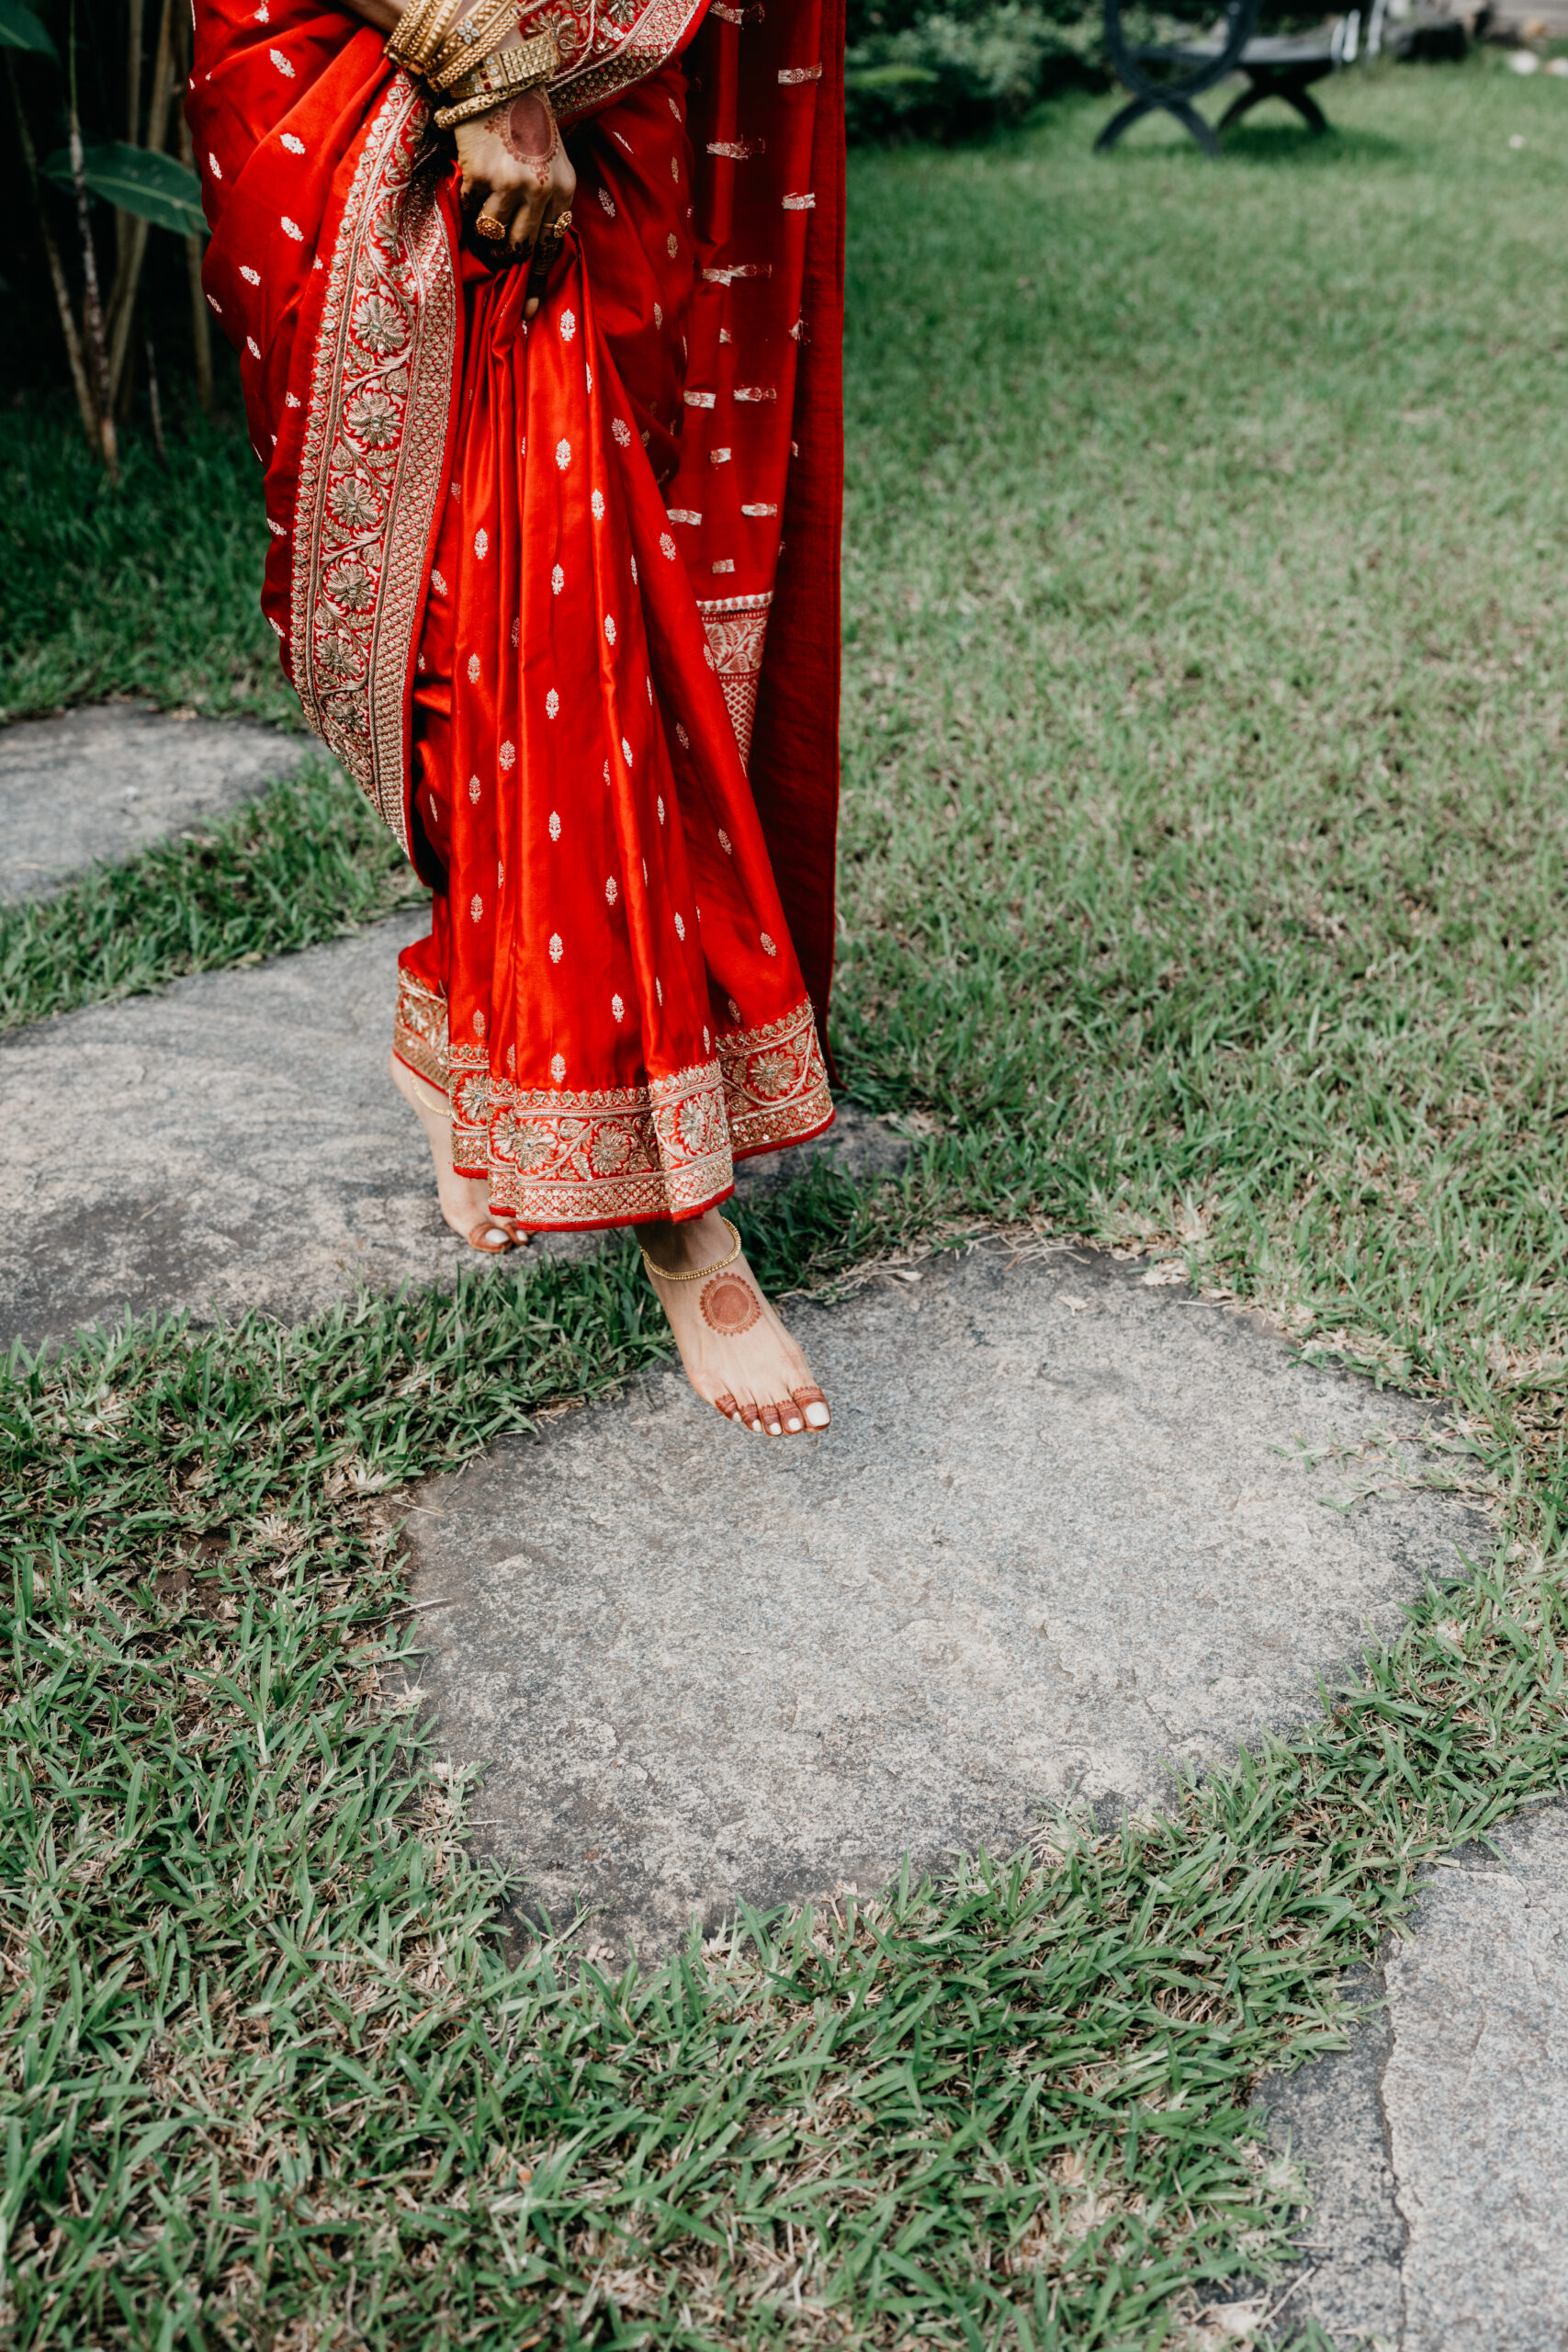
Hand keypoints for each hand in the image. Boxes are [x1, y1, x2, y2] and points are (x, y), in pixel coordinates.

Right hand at [454, 84, 574, 296]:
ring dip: (484, 230)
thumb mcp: (554, 160)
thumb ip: (549, 200)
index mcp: (564, 189)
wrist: (501, 78)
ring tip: (482, 212)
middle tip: (495, 255)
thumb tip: (532, 245)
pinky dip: (467, 202)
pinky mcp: (479, 174)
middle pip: (519, 248)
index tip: (529, 311)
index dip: (538, 282)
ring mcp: (509, 184)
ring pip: (493, 233)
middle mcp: (541, 190)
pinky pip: (469, 208)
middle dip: (505, 257)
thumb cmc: (528, 121)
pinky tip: (471, 180)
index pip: (550, 247)